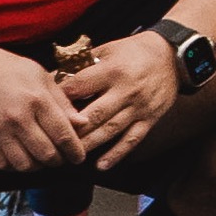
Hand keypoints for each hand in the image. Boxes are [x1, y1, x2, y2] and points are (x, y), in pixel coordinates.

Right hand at [0, 37, 83, 173]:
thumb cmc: (5, 67)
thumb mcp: (41, 75)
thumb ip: (62, 102)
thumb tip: (81, 123)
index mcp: (37, 100)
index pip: (63, 135)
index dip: (75, 151)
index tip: (79, 157)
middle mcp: (17, 118)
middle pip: (46, 154)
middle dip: (59, 161)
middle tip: (62, 158)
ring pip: (24, 164)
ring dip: (37, 166)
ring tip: (42, 159)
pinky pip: (1, 164)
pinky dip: (14, 166)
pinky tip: (21, 158)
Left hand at [59, 28, 185, 170]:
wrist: (173, 55)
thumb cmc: (135, 51)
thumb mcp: (108, 49)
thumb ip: (83, 65)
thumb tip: (53, 78)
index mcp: (112, 71)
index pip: (78, 88)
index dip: (59, 100)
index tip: (43, 110)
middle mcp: (126, 90)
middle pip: (93, 115)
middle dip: (72, 131)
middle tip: (52, 143)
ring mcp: (139, 106)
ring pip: (110, 130)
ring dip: (89, 145)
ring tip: (70, 156)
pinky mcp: (150, 118)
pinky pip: (132, 139)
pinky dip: (117, 153)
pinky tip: (101, 165)